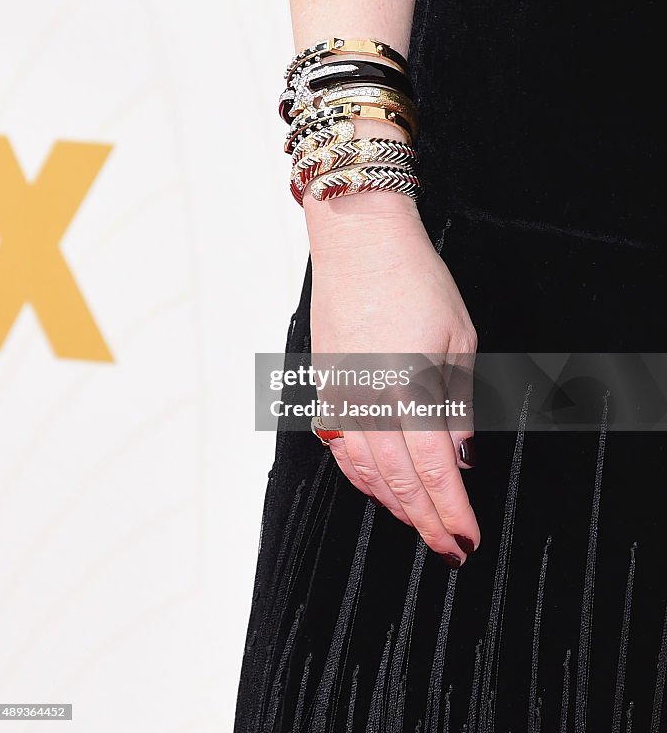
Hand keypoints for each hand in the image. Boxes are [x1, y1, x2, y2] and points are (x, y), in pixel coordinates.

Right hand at [305, 183, 479, 565]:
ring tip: (418, 524)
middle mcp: (369, 398)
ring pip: (362, 470)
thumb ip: (457, 399)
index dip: (452, 512)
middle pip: (397, 480)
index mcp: (409, 386)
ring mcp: (340, 394)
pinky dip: (360, 475)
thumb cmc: (413, 277)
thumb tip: (463, 453)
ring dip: (392, 504)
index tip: (467, 539)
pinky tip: (375, 485)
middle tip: (448, 550)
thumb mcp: (458, 335)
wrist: (358, 240)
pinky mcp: (325, 384)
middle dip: (426, 522)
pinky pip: (340, 445)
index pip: (434, 469)